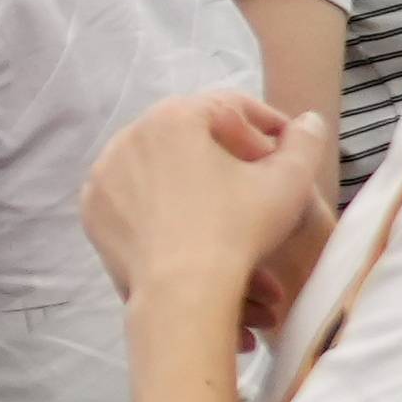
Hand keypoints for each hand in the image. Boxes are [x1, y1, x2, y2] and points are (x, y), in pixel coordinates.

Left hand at [82, 87, 338, 317]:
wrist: (181, 294)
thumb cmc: (238, 228)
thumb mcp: (288, 182)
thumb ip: (304, 144)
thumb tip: (307, 122)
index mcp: (172, 117)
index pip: (227, 107)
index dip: (265, 127)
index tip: (286, 153)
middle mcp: (128, 138)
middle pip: (193, 141)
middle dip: (233, 162)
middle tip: (263, 186)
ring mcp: (104, 177)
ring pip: (166, 175)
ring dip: (205, 193)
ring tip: (237, 220)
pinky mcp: (94, 215)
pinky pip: (139, 205)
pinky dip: (168, 215)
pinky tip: (200, 236)